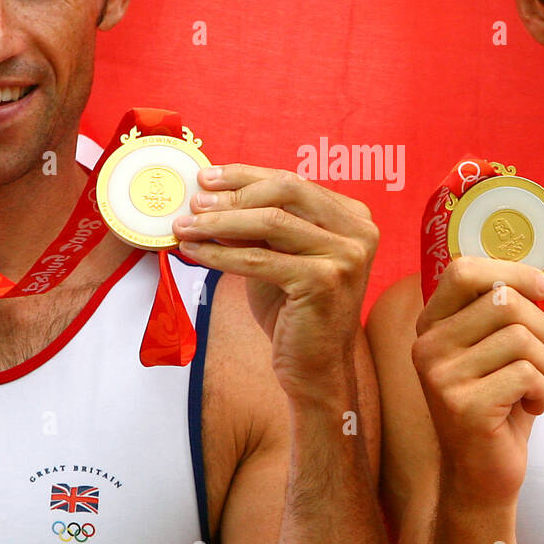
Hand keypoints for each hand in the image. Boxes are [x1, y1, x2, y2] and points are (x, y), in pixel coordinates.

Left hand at [172, 165, 377, 399]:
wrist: (316, 367)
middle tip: (194, 202)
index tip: (206, 177)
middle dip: (233, 194)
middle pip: (286, 191)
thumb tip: (210, 197)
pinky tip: (195, 253)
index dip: (244, 176)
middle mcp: (358, 231)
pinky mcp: (325, 281)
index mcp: (352, 217)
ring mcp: (346, 256)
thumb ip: (259, 226)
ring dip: (220, 222)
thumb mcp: (278, 256)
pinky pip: (260, 259)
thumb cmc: (295, 311)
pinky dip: (221, 254)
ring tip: (186, 226)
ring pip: (270, 222)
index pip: (292, 182)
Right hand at [412, 256, 543, 508]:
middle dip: (541, 329)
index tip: (542, 288)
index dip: (510, 271)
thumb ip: (502, 312)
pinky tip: (530, 407)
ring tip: (535, 388)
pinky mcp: (464, 406)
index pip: (463, 271)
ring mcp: (441, 377)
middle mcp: (427, 346)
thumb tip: (538, 279)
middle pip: (504, 301)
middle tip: (540, 362)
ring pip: (521, 338)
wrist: (481, 474)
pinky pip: (526, 374)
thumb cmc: (499, 404)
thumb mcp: (495, 350)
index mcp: (431, 325)